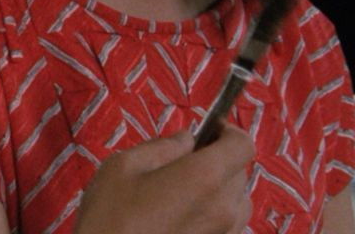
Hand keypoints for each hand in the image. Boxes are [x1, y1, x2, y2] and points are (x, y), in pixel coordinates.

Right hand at [74, 123, 253, 233]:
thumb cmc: (111, 217)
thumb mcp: (124, 167)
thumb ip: (162, 147)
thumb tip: (186, 139)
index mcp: (204, 177)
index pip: (243, 145)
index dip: (230, 132)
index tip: (212, 130)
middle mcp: (223, 207)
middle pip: (240, 172)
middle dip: (219, 160)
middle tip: (186, 163)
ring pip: (238, 202)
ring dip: (220, 190)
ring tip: (187, 193)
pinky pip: (229, 226)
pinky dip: (215, 215)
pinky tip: (184, 217)